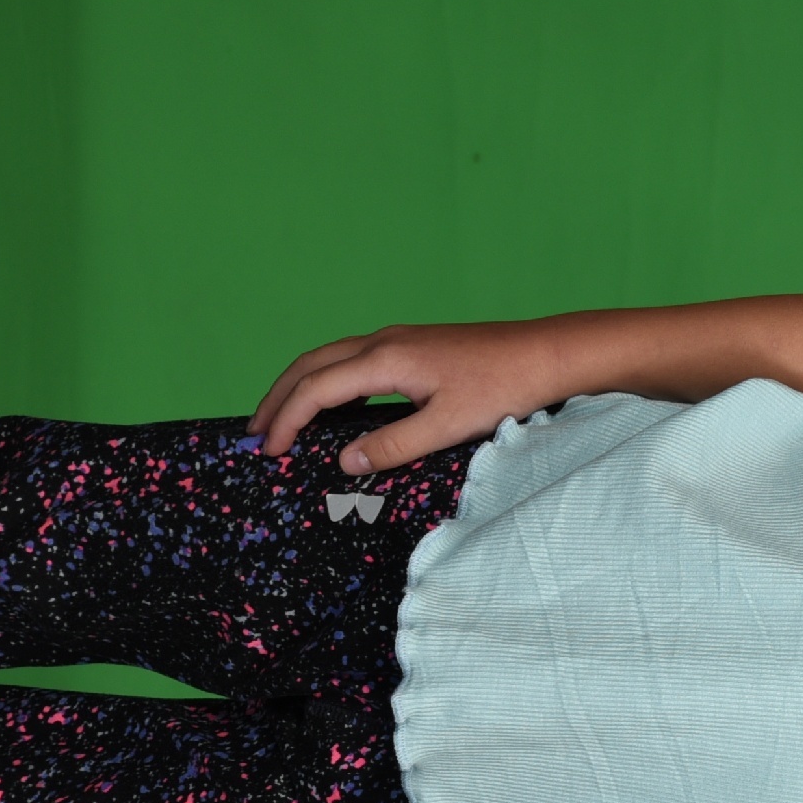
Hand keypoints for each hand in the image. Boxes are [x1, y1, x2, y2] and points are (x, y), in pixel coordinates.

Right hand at [251, 321, 583, 475]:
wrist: (547, 353)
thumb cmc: (504, 387)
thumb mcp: (448, 425)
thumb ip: (395, 445)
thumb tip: (345, 462)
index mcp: (385, 359)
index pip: (316, 389)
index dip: (287, 420)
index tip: (267, 451)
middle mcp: (384, 342)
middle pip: (310, 365)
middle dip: (278, 398)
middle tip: (254, 432)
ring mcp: (398, 340)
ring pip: (329, 358)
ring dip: (300, 386)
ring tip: (280, 417)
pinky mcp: (413, 346)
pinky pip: (352, 360)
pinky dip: (327, 380)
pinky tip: (332, 403)